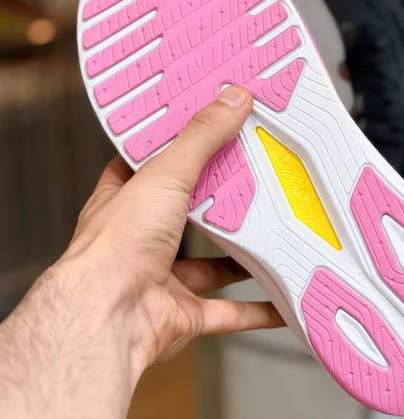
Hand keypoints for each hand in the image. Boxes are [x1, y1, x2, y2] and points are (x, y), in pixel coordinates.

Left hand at [55, 84, 282, 376]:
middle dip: (219, 204)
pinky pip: (228, 311)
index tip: (211, 129)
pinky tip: (279, 298)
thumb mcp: (164, 174)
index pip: (150, 164)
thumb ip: (201, 138)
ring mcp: (161, 277)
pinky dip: (257, 309)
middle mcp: (140, 239)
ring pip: (210, 265)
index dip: (178, 146)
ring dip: (241, 256)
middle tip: (255, 181)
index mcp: (124, 200)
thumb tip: (231, 99)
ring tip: (274, 236)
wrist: (107, 318)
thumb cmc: (114, 249)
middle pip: (187, 214)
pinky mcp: (182, 313)